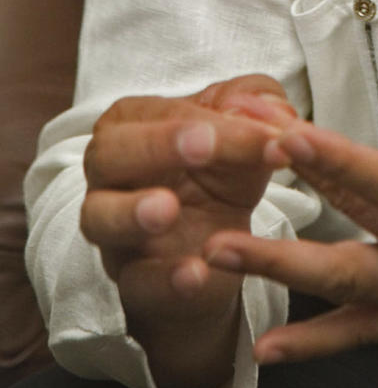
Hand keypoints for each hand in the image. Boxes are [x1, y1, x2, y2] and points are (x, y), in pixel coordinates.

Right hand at [81, 75, 298, 387]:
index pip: (159, 113)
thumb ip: (262, 104)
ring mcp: (116, 233)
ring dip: (131, 212)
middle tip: (203, 148)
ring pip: (98, 219)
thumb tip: (270, 113)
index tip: (264, 132)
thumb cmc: (223, 174)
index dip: (209, 120)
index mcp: (135, 124)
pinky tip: (197, 271)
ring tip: (167, 209)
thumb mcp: (250, 130)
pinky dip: (164, 280)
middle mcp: (112, 175)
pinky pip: (136, 282)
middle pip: (107, 153)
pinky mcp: (135, 282)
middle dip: (155, 146)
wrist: (226, 250)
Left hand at [205, 24, 377, 364]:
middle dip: (290, 199)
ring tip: (217, 257)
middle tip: (234, 178)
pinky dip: (317, 341)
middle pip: (354, 226)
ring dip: (280, 268)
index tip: (284, 137)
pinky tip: (268, 348)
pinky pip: (367, 331)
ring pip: (346, 285)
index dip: (337, 161)